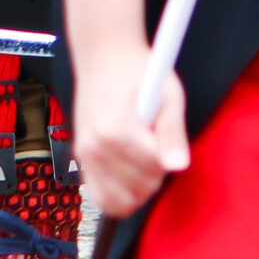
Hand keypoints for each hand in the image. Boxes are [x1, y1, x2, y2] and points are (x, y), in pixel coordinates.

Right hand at [71, 45, 189, 217]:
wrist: (103, 57)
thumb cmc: (136, 72)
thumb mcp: (168, 94)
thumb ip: (173, 133)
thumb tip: (177, 166)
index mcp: (117, 130)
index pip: (155, 171)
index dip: (168, 158)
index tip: (164, 138)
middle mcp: (96, 147)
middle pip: (140, 188)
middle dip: (155, 174)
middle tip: (154, 145)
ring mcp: (85, 154)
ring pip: (122, 200)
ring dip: (139, 187)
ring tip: (141, 158)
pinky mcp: (81, 158)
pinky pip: (101, 198)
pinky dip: (118, 196)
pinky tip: (128, 175)